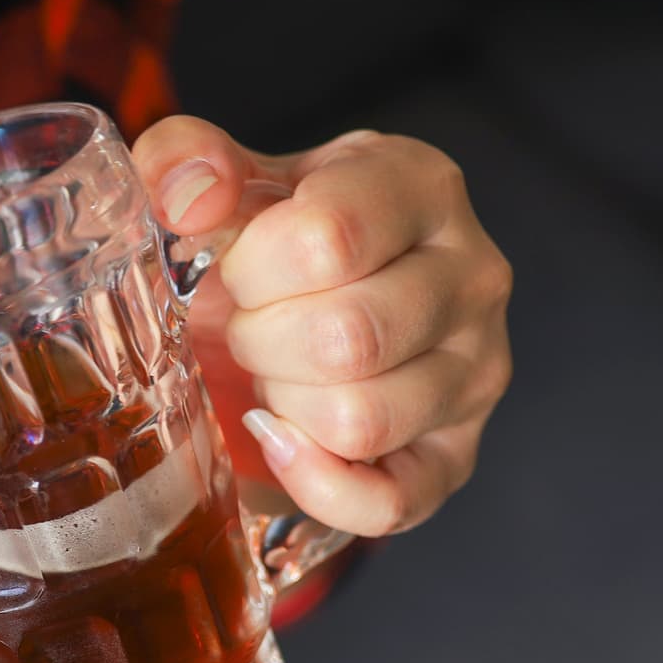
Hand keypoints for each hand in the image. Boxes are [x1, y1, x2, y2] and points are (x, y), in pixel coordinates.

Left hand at [132, 118, 511, 535]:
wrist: (302, 308)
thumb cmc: (271, 243)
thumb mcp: (228, 185)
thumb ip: (187, 160)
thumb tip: (185, 197)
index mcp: (420, 187)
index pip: (326, 239)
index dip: (252, 268)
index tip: (240, 269)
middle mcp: (473, 277)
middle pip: (346, 338)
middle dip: (261, 341)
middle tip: (250, 327)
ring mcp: (477, 373)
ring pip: (361, 419)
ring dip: (287, 404)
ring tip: (278, 372)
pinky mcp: (456, 457)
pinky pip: (389, 502)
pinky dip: (315, 483)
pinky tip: (282, 441)